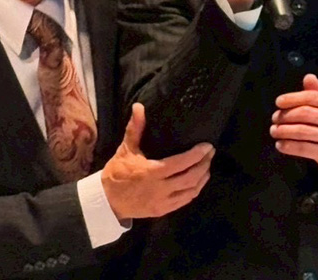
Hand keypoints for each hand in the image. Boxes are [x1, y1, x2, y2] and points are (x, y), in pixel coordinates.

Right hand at [102, 103, 214, 219]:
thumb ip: (135, 128)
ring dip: (202, 178)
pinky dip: (195, 190)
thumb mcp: (126, 149)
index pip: (181, 163)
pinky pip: (185, 201)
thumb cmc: (117, 172)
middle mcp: (160, 189)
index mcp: (152, 172)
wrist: (107, 201)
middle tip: (210, 153)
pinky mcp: (163, 210)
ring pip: (191, 191)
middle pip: (191, 177)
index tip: (207, 146)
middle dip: (204, 164)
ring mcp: (163, 202)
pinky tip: (198, 181)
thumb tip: (139, 107)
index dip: (197, 155)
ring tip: (207, 165)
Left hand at [271, 74, 317, 181]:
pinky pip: (304, 148)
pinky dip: (288, 146)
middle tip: (274, 118)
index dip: (292, 98)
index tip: (279, 102)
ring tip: (274, 131)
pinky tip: (280, 144)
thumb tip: (308, 77)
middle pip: (305, 114)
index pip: (312, 97)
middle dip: (285, 115)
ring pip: (302, 131)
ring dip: (283, 131)